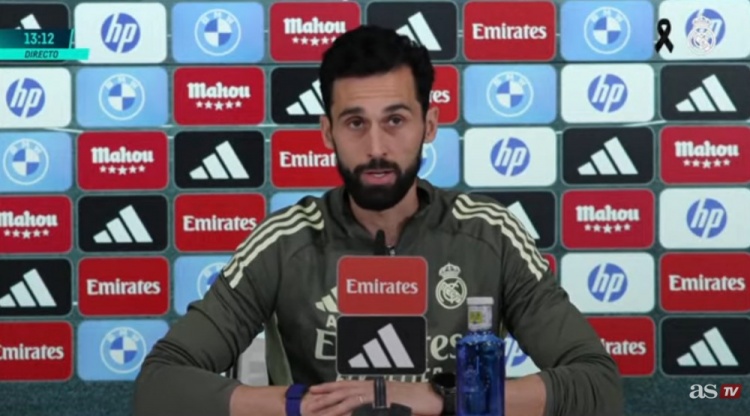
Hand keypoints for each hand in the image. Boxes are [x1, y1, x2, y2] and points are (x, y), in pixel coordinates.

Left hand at [306, 380, 442, 415]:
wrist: (431, 397)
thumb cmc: (415, 399)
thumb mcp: (391, 400)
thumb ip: (376, 403)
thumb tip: (365, 408)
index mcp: (373, 384)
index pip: (346, 384)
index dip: (329, 386)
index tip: (315, 389)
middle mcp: (372, 386)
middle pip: (343, 390)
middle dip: (324, 396)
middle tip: (308, 401)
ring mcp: (376, 394)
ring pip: (347, 399)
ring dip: (330, 406)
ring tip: (316, 411)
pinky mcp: (382, 404)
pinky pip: (360, 408)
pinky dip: (347, 413)